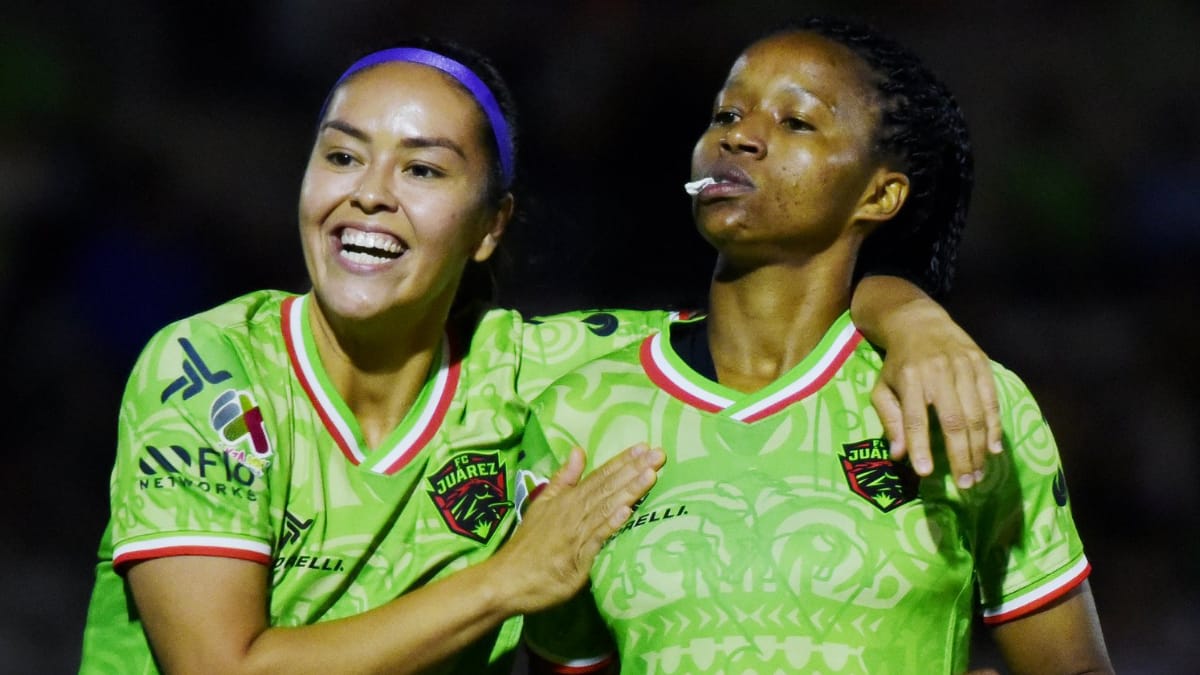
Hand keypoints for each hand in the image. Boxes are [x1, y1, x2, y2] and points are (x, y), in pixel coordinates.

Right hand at [492, 444, 663, 612]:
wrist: (507, 579)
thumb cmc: (529, 544)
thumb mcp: (543, 505)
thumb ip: (564, 479)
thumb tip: (579, 450)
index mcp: (567, 499)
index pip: (599, 476)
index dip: (622, 462)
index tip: (645, 447)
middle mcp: (573, 512)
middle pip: (607, 488)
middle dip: (633, 470)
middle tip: (658, 454)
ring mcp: (575, 535)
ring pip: (606, 508)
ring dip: (629, 491)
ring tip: (650, 475)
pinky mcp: (577, 559)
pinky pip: (596, 539)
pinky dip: (611, 524)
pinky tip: (627, 512)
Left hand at [869, 299, 1002, 487]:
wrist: (920, 323)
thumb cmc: (898, 364)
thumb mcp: (882, 388)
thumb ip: (889, 420)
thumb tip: (898, 454)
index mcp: (909, 378)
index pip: (916, 418)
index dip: (921, 446)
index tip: (925, 473)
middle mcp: (938, 372)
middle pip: (953, 421)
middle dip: (960, 456)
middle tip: (965, 485)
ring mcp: (964, 366)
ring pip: (976, 414)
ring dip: (979, 449)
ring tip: (978, 474)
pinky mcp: (982, 363)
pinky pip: (992, 400)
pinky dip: (994, 427)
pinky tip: (993, 449)